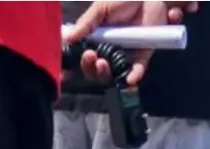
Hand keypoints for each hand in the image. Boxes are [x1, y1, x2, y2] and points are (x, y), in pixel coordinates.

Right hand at [64, 1, 193, 85]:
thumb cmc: (122, 0)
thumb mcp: (100, 8)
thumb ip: (86, 23)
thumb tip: (68, 38)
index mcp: (96, 41)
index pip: (84, 58)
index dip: (76, 65)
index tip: (68, 69)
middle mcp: (108, 51)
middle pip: (95, 71)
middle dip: (90, 68)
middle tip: (91, 56)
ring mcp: (124, 55)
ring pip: (112, 74)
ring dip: (105, 74)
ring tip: (102, 63)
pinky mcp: (141, 55)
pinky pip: (136, 70)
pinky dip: (133, 76)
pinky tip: (129, 80)